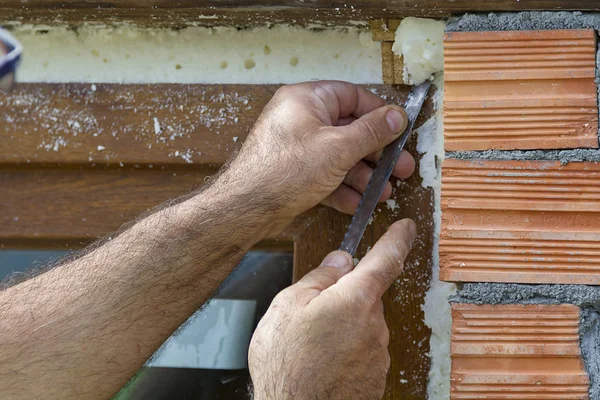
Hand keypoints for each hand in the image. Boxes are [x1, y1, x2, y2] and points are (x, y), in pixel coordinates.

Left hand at [221, 81, 414, 225]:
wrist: (246, 208)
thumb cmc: (284, 171)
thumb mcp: (338, 149)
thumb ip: (371, 132)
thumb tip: (397, 117)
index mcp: (306, 100)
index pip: (351, 96)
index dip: (379, 113)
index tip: (399, 130)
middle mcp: (300, 119)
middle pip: (348, 130)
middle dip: (375, 153)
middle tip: (399, 169)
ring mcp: (296, 147)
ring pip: (338, 155)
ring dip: (362, 176)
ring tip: (382, 193)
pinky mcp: (292, 171)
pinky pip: (324, 173)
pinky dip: (341, 187)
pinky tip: (357, 203)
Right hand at [248, 219, 416, 399]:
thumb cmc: (287, 365)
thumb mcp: (287, 306)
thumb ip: (319, 278)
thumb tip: (340, 261)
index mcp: (355, 299)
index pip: (386, 258)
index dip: (397, 238)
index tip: (406, 227)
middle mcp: (374, 325)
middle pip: (364, 296)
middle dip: (342, 298)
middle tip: (310, 315)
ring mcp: (377, 354)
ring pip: (361, 324)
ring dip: (340, 327)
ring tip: (309, 347)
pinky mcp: (374, 376)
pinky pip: (361, 350)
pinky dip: (343, 350)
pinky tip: (319, 363)